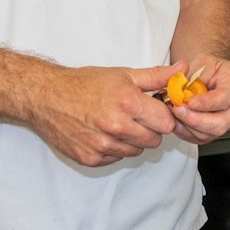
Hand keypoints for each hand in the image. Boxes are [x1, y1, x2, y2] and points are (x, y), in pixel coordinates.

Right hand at [31, 64, 179, 166]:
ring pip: (137, 151)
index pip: (167, 122)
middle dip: (150, 129)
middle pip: (155, 140)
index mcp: (127, 103)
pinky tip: (103, 133)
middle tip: (135, 117)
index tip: (155, 110)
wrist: (46, 97)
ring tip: (117, 123)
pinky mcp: (91, 158)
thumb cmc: (84, 83)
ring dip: (132, 140)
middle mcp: (116, 127)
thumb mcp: (123, 75)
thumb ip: (156, 77)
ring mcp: (103, 145)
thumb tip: (183, 70)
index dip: (163, 116)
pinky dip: (115, 148)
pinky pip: (117, 158)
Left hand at [169, 58, 229, 144]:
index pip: (224, 98)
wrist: (212, 75)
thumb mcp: (203, 61)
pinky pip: (199, 138)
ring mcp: (224, 121)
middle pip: (220, 123)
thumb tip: (179, 84)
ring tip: (173, 112)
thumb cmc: (210, 68)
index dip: (207, 103)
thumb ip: (193, 73)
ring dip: (187, 126)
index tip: (190, 102)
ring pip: (209, 134)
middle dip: (196, 120)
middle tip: (178, 109)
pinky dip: (184, 132)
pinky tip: (175, 120)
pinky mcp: (212, 131)